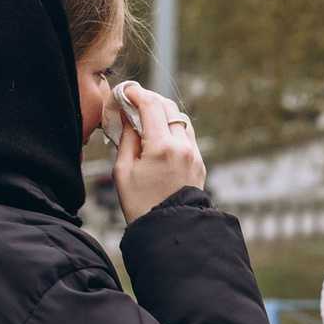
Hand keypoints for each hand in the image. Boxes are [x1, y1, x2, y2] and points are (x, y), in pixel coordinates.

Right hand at [113, 82, 206, 221]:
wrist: (169, 232)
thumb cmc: (140, 206)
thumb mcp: (123, 171)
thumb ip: (126, 139)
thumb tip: (128, 117)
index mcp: (162, 148)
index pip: (151, 105)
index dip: (136, 93)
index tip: (125, 92)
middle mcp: (183, 147)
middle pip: (168, 107)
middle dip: (150, 99)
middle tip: (134, 102)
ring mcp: (194, 155)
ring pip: (181, 119)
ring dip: (164, 113)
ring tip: (146, 118)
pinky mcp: (200, 164)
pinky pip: (188, 136)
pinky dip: (174, 128)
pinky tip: (160, 136)